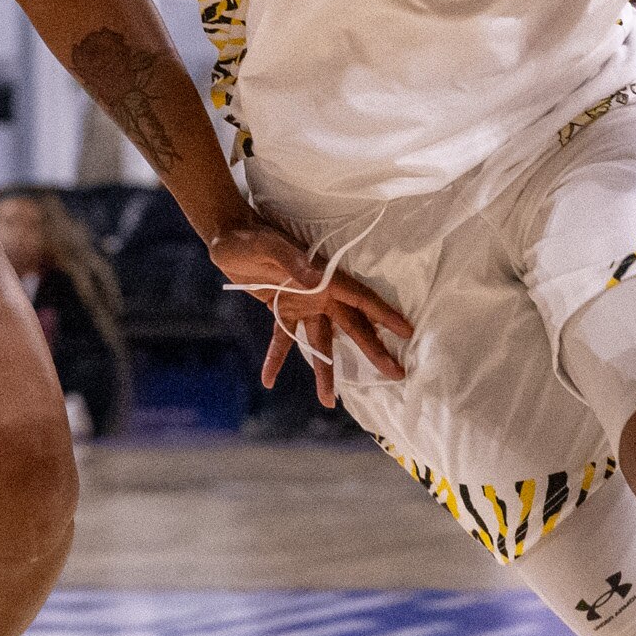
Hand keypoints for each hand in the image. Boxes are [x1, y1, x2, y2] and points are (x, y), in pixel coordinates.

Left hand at [208, 215, 411, 408]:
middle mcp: (320, 292)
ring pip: (320, 341)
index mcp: (324, 276)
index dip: (385, 315)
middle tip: (394, 375)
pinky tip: (268, 380)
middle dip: (373, 351)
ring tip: (328, 401)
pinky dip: (275, 359)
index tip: (408, 333)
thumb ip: (293, 263)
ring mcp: (303, 302)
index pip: (361, 298)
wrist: (227, 235)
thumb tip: (317, 280)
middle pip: (352, 326)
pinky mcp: (281, 309)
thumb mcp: (270, 247)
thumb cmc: (250, 237)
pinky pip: (282, 338)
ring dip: (324, 370)